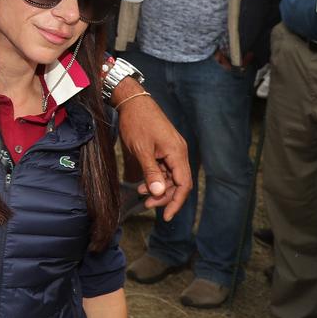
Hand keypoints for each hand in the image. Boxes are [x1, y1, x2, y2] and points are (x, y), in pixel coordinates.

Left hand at [115, 88, 190, 220]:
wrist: (132, 101)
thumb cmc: (137, 122)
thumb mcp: (141, 150)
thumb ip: (151, 172)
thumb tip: (157, 193)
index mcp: (177, 153)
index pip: (184, 185)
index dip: (176, 202)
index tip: (166, 216)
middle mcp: (179, 152)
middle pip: (178, 183)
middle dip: (164, 196)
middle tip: (146, 204)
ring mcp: (173, 149)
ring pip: (171, 176)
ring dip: (158, 187)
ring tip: (141, 192)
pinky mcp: (165, 147)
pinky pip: (165, 168)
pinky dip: (156, 177)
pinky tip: (144, 182)